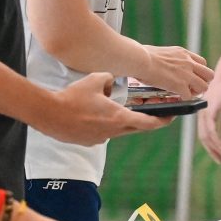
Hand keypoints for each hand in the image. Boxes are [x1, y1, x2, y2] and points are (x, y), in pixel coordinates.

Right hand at [39, 73, 169, 144]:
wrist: (49, 114)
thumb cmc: (72, 98)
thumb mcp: (95, 79)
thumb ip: (109, 79)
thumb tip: (111, 81)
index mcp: (118, 117)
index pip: (147, 123)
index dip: (162, 121)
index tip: (170, 117)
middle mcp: (112, 131)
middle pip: (136, 128)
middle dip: (146, 120)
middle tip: (154, 113)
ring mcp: (100, 138)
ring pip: (118, 129)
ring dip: (120, 119)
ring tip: (108, 105)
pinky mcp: (89, 141)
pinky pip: (103, 131)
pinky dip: (104, 123)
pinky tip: (92, 112)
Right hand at [142, 46, 213, 97]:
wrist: (141, 60)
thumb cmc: (144, 55)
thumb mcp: (163, 52)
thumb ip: (169, 58)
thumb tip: (160, 61)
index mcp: (184, 53)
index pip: (203, 63)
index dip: (199, 72)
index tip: (192, 77)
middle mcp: (188, 63)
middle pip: (209, 74)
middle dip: (203, 82)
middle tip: (193, 87)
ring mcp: (186, 74)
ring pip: (204, 87)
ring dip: (196, 92)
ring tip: (186, 94)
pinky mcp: (180, 85)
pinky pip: (189, 97)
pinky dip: (184, 99)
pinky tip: (176, 98)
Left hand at [197, 71, 220, 162]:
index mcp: (205, 112)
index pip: (205, 133)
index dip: (211, 145)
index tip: (219, 154)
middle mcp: (202, 113)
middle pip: (204, 137)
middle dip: (212, 151)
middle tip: (220, 160)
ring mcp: (204, 112)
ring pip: (206, 136)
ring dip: (215, 148)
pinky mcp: (209, 110)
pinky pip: (210, 130)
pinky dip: (216, 141)